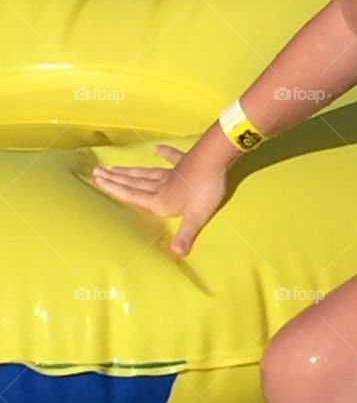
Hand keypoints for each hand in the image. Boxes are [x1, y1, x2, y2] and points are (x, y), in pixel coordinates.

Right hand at [90, 143, 227, 256]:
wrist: (215, 160)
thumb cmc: (205, 191)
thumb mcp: (197, 217)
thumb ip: (185, 235)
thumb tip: (177, 254)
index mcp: (160, 201)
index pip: (132, 195)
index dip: (114, 189)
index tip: (96, 180)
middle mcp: (161, 186)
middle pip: (134, 183)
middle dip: (115, 178)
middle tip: (96, 171)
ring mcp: (172, 173)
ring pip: (146, 173)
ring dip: (130, 171)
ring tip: (114, 168)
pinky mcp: (184, 163)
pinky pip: (172, 158)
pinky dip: (165, 153)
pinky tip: (157, 148)